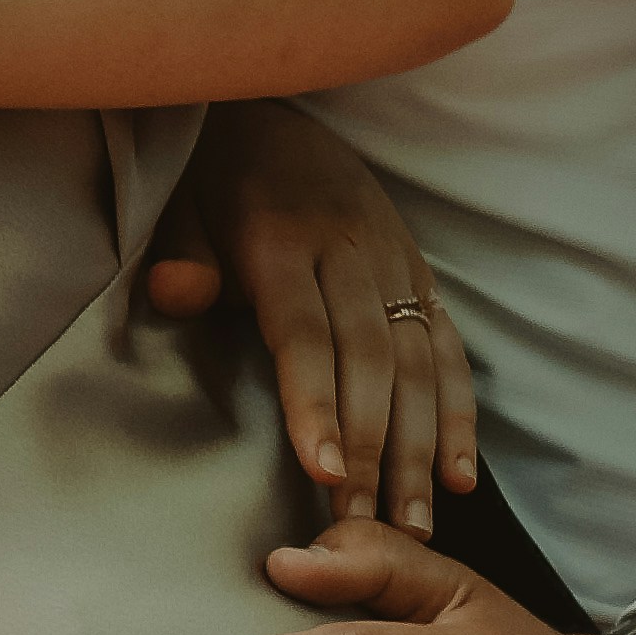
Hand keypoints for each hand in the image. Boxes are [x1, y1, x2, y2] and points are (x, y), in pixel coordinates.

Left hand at [140, 102, 474, 533]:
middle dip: (374, 449)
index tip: (325, 473)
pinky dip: (459, 414)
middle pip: (371, 360)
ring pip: (419, 363)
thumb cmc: (214, 181)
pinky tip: (458, 477)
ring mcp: (395, 263)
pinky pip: (449, 349)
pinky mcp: (421, 273)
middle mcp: (352, 252)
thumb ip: (182, 254)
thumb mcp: (179, 205)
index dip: (316, 404)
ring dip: (421, 449)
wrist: (273, 107)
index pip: (306, 334)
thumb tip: (176, 292)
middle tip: (365, 527)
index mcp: (285, 240)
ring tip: (413, 526)